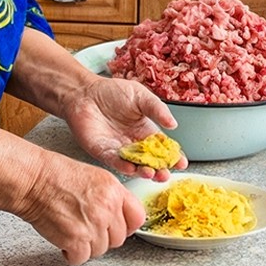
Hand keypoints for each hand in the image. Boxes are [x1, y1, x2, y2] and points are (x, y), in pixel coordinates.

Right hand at [17, 151, 146, 264]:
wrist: (33, 180)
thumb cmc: (55, 175)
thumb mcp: (94, 177)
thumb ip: (111, 197)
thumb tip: (118, 216)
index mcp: (114, 190)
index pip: (137, 218)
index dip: (126, 225)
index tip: (116, 227)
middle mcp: (107, 208)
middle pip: (118, 238)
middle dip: (102, 236)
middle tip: (86, 227)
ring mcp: (93, 225)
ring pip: (100, 250)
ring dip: (86, 245)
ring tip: (72, 229)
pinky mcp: (76, 240)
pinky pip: (81, 258)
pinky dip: (70, 253)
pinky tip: (64, 239)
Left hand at [62, 76, 188, 179]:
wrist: (84, 92)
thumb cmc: (112, 91)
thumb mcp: (141, 96)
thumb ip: (157, 109)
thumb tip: (174, 125)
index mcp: (146, 132)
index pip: (163, 148)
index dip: (173, 157)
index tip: (181, 163)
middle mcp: (134, 144)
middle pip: (151, 162)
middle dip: (160, 170)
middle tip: (166, 174)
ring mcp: (119, 150)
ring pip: (134, 166)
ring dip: (143, 172)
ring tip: (151, 173)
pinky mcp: (103, 151)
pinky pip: (114, 162)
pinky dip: (123, 166)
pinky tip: (131, 168)